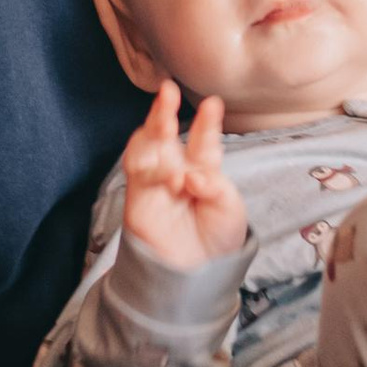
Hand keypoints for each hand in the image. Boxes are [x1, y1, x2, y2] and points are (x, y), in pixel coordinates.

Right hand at [120, 82, 248, 272]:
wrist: (194, 275)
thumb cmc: (216, 241)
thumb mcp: (230, 210)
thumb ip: (216, 187)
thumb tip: (191, 177)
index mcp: (203, 170)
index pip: (203, 141)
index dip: (207, 122)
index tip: (213, 103)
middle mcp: (176, 170)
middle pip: (166, 134)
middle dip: (164, 111)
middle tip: (168, 91)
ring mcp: (154, 182)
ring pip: (145, 146)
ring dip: (153, 128)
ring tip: (165, 117)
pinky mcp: (138, 197)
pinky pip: (137, 173)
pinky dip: (153, 169)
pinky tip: (171, 176)